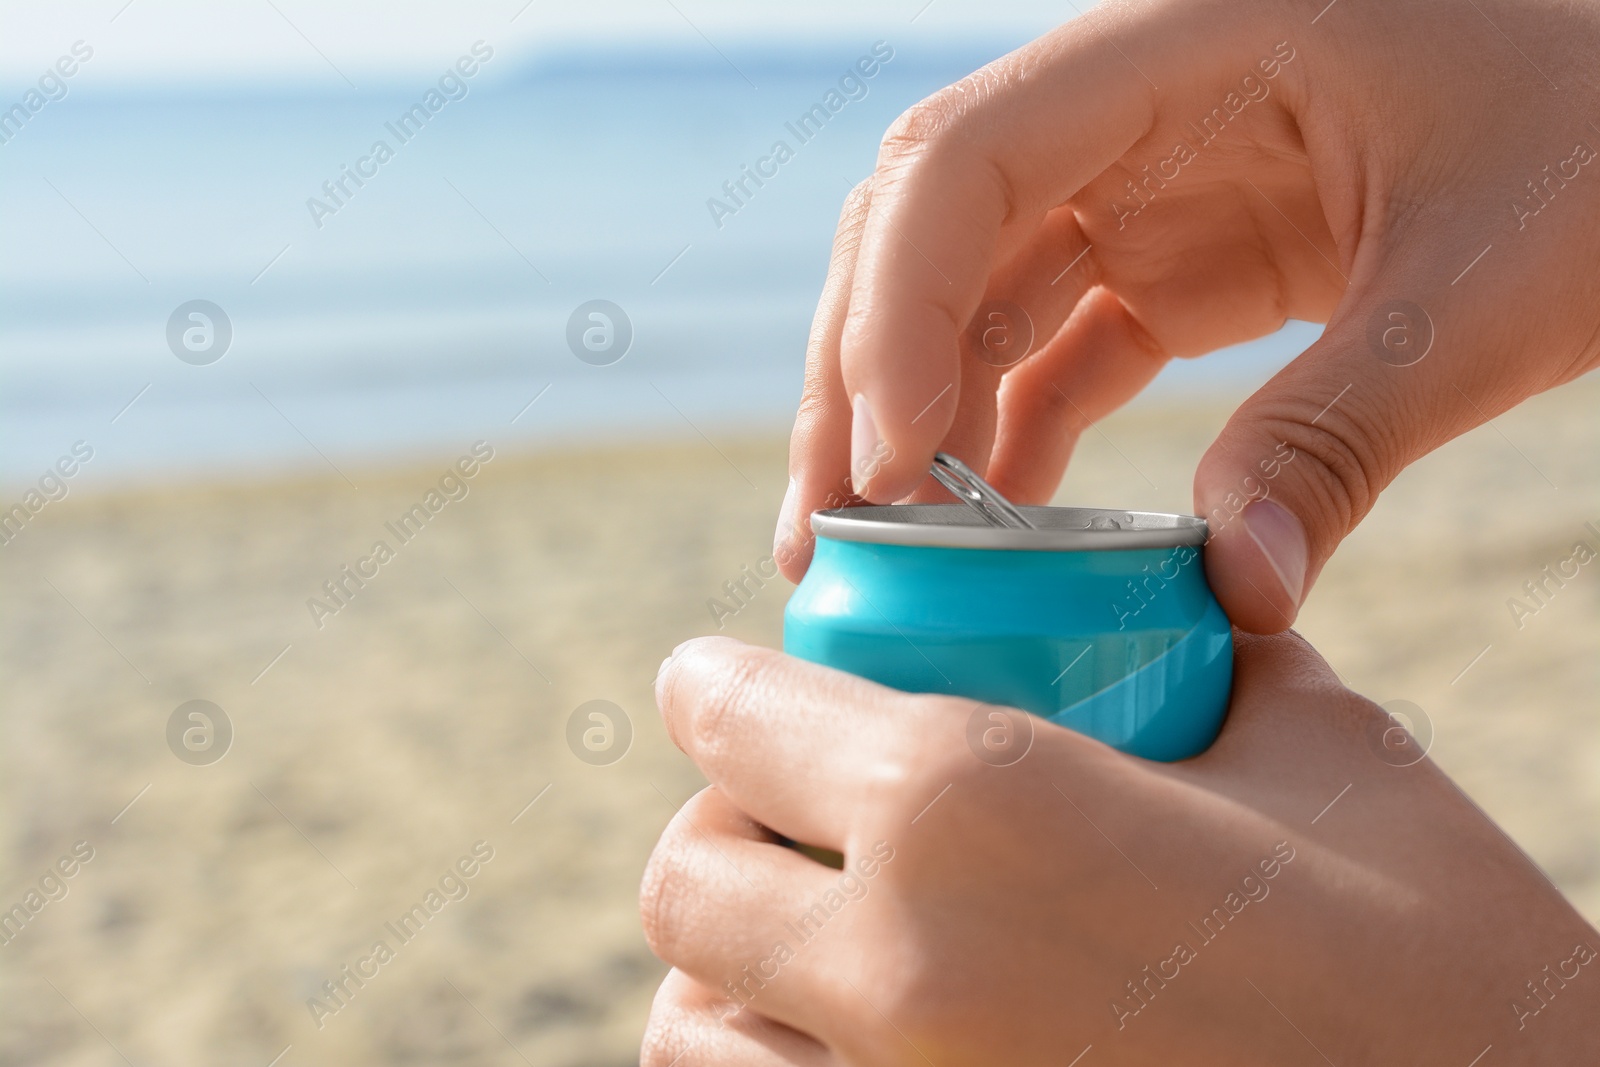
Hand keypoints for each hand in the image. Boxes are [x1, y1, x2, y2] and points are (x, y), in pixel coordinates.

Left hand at [640, 634, 1599, 1064]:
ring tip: (816, 933)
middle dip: (726, 819)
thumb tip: (1179, 595)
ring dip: (733, 960)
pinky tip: (846, 1034)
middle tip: (798, 810)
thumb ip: (1203, 654)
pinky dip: (767, 1059)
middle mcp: (895, 962)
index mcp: (973, 802)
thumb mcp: (1321, 754)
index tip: (726, 680)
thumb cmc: (1432, 955)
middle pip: (689, 870)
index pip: (732, 710)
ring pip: (691, 1021)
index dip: (717, 681)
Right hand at [774, 0, 1599, 632]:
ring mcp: (1139, 188)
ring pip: (966, 299)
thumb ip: (1344, 433)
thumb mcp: (1486, 286)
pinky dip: (1007, 441)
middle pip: (924, 233)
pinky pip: (1053, 353)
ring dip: (908, 424)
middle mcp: (1127, 110)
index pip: (966, 156)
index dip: (897, 302)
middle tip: (826, 531)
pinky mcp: (1170, 264)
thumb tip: (1236, 593)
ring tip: (872, 558)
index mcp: (1182, 47)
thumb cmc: (1595, 141)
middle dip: (859, 377)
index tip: (891, 460)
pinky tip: (986, 536)